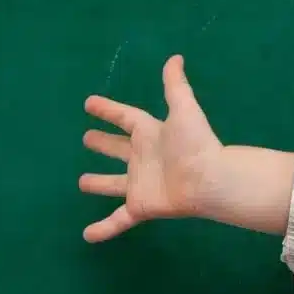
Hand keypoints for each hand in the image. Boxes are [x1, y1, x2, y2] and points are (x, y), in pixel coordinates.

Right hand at [79, 55, 223, 241]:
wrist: (211, 179)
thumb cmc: (197, 143)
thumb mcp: (184, 109)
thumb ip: (176, 86)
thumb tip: (175, 57)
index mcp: (151, 133)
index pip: (126, 118)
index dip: (108, 110)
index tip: (89, 103)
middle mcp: (143, 158)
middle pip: (119, 149)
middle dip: (104, 144)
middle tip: (86, 138)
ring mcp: (141, 183)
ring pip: (114, 184)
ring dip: (99, 184)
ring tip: (82, 182)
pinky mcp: (141, 206)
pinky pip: (118, 220)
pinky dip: (104, 228)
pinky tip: (88, 236)